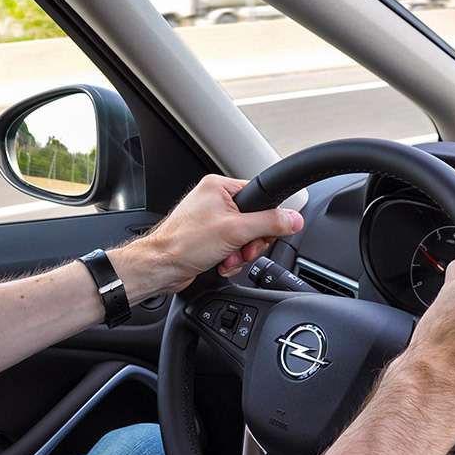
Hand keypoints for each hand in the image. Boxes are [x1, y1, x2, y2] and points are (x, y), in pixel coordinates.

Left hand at [115, 175, 302, 294]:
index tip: (263, 233)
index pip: (260, 196)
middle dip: (250, 242)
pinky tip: (221, 264)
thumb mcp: (235, 231)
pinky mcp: (208, 239)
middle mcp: (214, 200)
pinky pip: (233, 248)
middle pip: (255, 220)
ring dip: (240, 254)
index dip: (266, 219)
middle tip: (242, 249)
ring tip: (227, 259)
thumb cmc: (184, 244)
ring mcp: (211, 220)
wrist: (160, 267)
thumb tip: (293, 219)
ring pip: (245, 238)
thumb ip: (269, 223)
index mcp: (219, 187)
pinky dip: (230, 259)